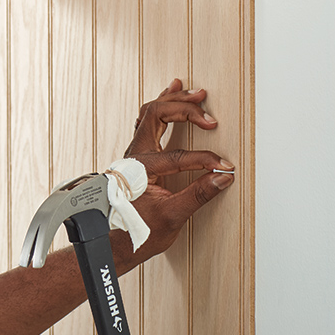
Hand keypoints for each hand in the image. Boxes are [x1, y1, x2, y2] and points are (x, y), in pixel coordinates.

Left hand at [118, 79, 233, 267]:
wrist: (110, 243)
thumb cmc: (134, 233)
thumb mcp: (171, 218)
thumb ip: (198, 195)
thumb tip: (222, 178)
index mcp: (140, 168)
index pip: (178, 155)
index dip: (205, 160)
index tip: (224, 167)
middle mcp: (133, 156)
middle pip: (155, 115)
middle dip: (183, 108)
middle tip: (206, 108)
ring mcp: (132, 155)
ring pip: (148, 115)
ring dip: (170, 102)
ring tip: (188, 91)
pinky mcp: (135, 158)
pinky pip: (146, 123)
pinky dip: (160, 110)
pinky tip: (168, 102)